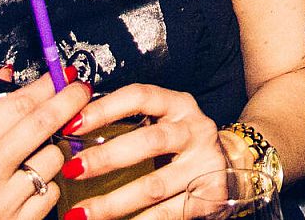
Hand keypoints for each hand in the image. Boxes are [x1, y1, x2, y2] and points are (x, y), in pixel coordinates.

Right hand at [0, 71, 88, 219]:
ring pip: (53, 159)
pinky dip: (48, 182)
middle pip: (43, 125)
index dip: (46, 85)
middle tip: (80, 90)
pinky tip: (32, 180)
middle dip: (69, 101)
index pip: (16, 105)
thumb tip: (4, 75)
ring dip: (55, 147)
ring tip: (40, 148)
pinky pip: (51, 193)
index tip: (61, 75)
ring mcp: (1, 203)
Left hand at [52, 84, 225, 219]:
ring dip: (113, 202)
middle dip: (105, 158)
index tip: (72, 124)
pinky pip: (168, 213)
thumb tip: (73, 132)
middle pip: (149, 141)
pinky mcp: (210, 194)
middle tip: (72, 170)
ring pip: (154, 185)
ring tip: (81, 214)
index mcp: (178, 104)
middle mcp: (195, 129)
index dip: (105, 108)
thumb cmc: (182, 142)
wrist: (233, 162)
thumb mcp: (163, 121)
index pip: (140, 97)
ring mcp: (205, 163)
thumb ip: (129, 123)